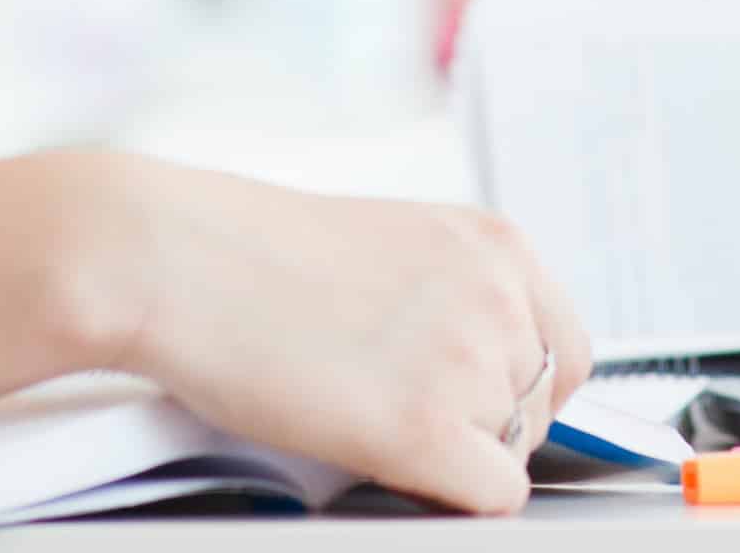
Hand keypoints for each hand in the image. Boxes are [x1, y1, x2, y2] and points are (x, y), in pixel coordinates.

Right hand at [77, 153, 594, 513]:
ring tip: (366, 418)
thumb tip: (484, 370)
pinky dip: (450, 495)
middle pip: (539, 407)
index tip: (473, 403)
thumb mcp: (391, 244)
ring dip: (451, 453)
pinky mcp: (426, 428)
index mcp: (495, 246)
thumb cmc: (250, 254)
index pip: (566, 350)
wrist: (174, 260)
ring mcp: (467, 362)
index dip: (518, 389)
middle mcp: (498, 297)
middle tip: (396, 411)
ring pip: (511, 452)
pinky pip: (493, 496)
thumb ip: (455, 295)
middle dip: (480, 424)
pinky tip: (389, 463)